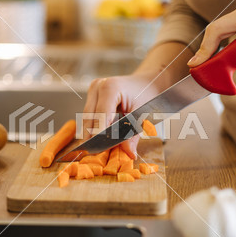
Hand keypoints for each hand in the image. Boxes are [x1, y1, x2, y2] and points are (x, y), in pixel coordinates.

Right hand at [82, 42, 193, 157]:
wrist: (148, 82)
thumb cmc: (148, 96)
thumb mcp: (142, 116)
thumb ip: (133, 135)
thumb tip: (129, 154)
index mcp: (110, 87)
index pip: (100, 116)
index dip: (100, 135)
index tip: (99, 152)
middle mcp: (98, 86)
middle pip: (90, 118)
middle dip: (94, 136)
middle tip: (97, 154)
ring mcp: (93, 89)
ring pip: (87, 118)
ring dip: (92, 132)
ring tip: (100, 147)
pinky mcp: (92, 95)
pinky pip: (90, 115)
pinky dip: (95, 127)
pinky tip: (101, 137)